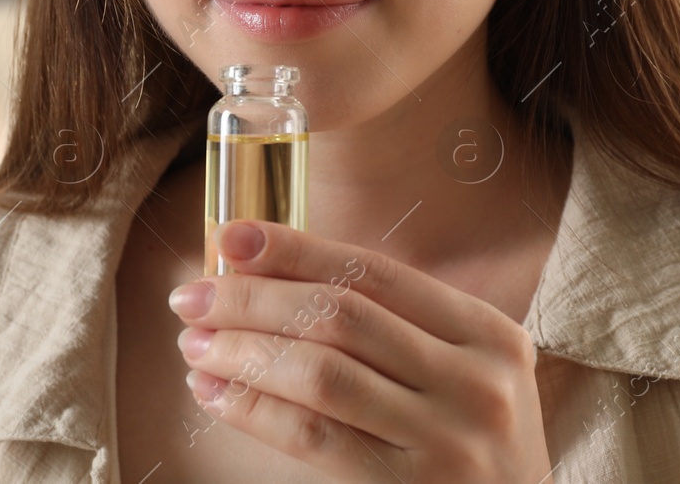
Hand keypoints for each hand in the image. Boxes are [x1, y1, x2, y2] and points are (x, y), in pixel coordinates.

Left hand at [168, 218, 552, 481]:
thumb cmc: (471, 442)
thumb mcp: (461, 373)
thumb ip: (392, 327)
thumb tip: (268, 276)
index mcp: (486, 332)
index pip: (373, 272)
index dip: (295, 249)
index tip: (233, 238)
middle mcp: (474, 380)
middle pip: (339, 316)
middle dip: (252, 299)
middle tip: (193, 298)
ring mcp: (446, 440)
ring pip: (320, 372)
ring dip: (243, 351)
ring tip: (196, 345)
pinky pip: (312, 436)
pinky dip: (252, 408)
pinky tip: (215, 393)